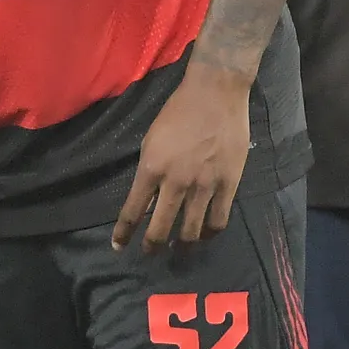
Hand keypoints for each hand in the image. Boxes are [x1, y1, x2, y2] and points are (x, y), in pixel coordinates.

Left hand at [115, 60, 251, 249]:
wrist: (215, 94)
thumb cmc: (178, 112)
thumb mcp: (151, 140)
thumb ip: (149, 172)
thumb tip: (148, 201)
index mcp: (151, 168)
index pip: (133, 210)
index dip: (124, 232)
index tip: (119, 247)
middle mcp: (176, 182)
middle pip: (161, 228)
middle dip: (152, 246)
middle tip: (150, 254)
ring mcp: (204, 186)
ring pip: (191, 231)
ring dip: (183, 246)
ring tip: (179, 250)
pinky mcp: (229, 185)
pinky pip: (218, 220)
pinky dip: (210, 233)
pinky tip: (206, 235)